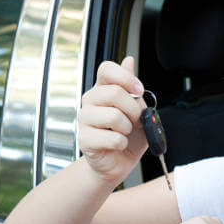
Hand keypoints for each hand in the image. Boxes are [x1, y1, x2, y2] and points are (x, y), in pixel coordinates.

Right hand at [78, 56, 148, 183]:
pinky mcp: (84, 139)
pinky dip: (123, 143)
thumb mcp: (138, 110)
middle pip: (114, 93)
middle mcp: (90, 101)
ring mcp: (84, 120)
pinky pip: (113, 138)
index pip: (106, 69)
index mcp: (103, 90)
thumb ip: (133, 88)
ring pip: (114, 116)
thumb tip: (128, 60)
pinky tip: (118, 144)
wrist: (119, 162)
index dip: (126, 77)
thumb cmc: (128, 136)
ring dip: (128, 128)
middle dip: (134, 110)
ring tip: (125, 133)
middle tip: (135, 121)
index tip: (139, 90)